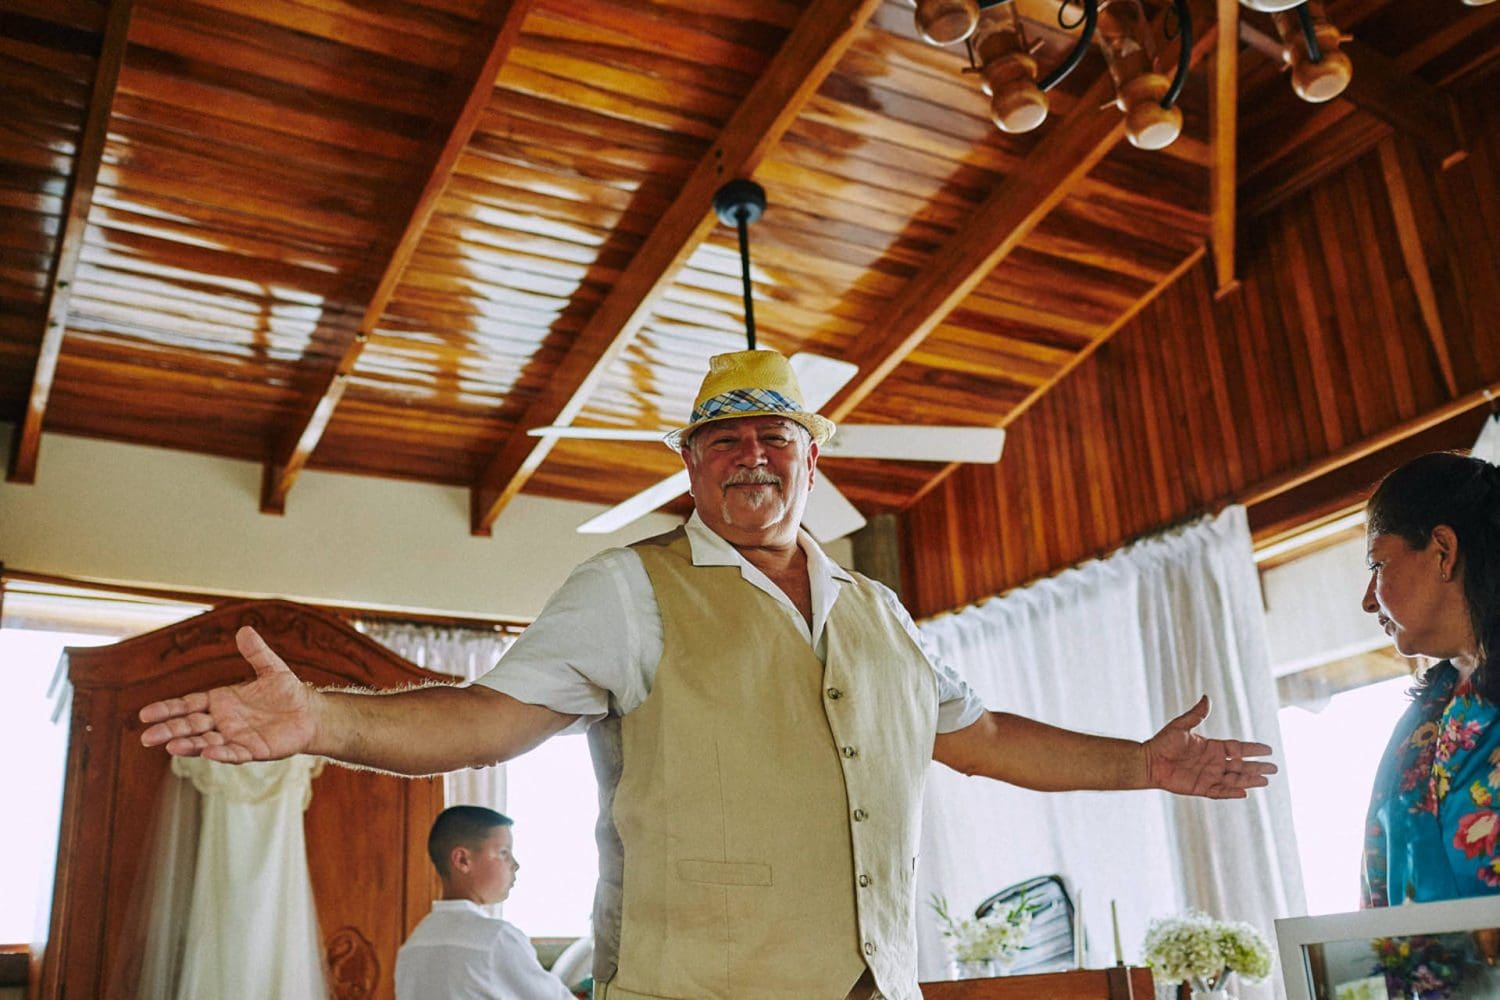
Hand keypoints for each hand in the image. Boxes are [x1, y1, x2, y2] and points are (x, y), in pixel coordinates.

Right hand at [138, 626, 317, 762]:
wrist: (310, 713)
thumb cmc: (287, 692)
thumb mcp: (272, 668)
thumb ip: (257, 652)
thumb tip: (245, 629)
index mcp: (221, 701)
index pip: (188, 705)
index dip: (167, 709)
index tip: (145, 714)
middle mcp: (223, 721)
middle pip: (190, 726)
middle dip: (169, 731)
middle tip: (146, 737)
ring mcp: (235, 737)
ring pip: (206, 742)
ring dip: (190, 745)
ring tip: (172, 746)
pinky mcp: (252, 750)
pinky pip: (234, 753)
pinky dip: (222, 754)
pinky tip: (209, 753)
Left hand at [1143, 695, 1276, 798]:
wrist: (1148, 760)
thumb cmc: (1163, 742)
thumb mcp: (1181, 725)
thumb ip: (1197, 714)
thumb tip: (1206, 697)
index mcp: (1212, 747)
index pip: (1237, 748)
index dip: (1253, 749)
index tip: (1268, 749)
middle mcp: (1213, 762)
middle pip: (1240, 765)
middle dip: (1257, 767)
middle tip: (1274, 768)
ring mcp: (1208, 776)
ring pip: (1234, 779)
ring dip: (1249, 780)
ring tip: (1266, 781)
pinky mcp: (1201, 788)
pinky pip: (1220, 791)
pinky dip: (1231, 793)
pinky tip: (1244, 793)